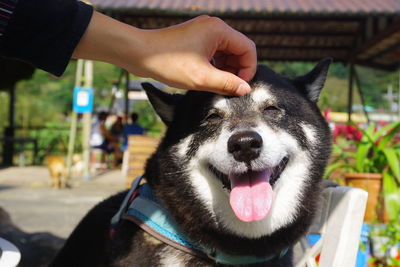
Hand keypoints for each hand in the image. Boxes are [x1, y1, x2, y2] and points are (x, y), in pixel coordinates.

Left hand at [73, 13, 256, 95]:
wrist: (140, 54)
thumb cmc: (168, 62)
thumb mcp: (201, 77)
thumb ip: (227, 84)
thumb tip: (245, 89)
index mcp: (218, 30)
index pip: (248, 48)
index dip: (248, 69)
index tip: (240, 86)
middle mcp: (213, 28)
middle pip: (238, 50)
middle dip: (237, 70)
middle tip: (229, 87)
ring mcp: (203, 33)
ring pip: (226, 53)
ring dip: (226, 69)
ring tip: (217, 84)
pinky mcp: (195, 40)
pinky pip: (214, 53)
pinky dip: (215, 66)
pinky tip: (208, 78)